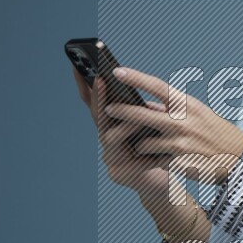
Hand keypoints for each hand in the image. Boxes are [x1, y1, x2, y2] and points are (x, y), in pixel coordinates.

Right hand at [72, 67, 175, 199]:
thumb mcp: (151, 122)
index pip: (94, 101)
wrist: (163, 176)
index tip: (79, 66)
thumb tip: (138, 80)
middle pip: (98, 116)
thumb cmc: (157, 144)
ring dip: (126, 126)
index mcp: (112, 123)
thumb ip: (143, 107)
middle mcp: (106, 138)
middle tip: (100, 80)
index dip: (85, 85)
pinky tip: (162, 153)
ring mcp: (109, 156)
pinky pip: (132, 161)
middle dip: (98, 97)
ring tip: (139, 120)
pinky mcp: (118, 174)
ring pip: (112, 137)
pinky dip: (147, 155)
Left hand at [102, 65, 242, 186]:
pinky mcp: (180, 162)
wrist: (240, 160)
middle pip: (143, 115)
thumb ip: (173, 109)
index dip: (136, 78)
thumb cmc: (216, 133)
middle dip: (122, 112)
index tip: (118, 72)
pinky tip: (165, 161)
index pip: (158, 87)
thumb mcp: (198, 114)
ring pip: (145, 142)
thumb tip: (146, 105)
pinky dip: (156, 160)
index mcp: (188, 105)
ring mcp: (182, 143)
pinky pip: (157, 160)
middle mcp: (184, 121)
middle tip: (108, 108)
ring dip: (142, 144)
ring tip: (147, 147)